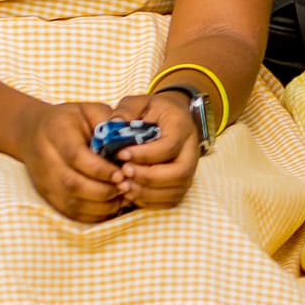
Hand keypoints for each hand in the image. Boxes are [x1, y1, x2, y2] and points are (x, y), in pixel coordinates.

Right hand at [9, 99, 130, 222]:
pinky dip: (93, 214)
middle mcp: (45, 160)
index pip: (76, 156)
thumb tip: (131, 143)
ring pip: (72, 203)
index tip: (122, 173)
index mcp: (56, 133)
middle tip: (126, 187)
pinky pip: (70, 213)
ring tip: (123, 197)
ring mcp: (44, 181)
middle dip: (104, 190)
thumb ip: (109, 124)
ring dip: (101, 205)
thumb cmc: (70, 120)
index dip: (100, 169)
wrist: (32, 132)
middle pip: (73, 184)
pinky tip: (111, 206)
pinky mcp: (47, 196)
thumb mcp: (90, 111)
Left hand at [106, 87, 203, 209]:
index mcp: (182, 127)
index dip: (144, 154)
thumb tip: (113, 125)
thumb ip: (126, 110)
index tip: (121, 154)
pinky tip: (131, 193)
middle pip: (179, 173)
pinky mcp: (182, 183)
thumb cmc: (153, 111)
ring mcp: (189, 169)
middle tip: (123, 173)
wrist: (172, 118)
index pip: (169, 147)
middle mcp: (191, 150)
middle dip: (148, 178)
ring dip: (147, 193)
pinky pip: (170, 201)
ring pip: (176, 191)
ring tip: (123, 185)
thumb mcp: (139, 102)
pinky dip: (150, 202)